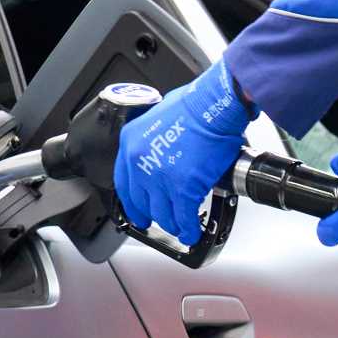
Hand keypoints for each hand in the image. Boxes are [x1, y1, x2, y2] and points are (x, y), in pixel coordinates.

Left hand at [112, 60, 251, 248]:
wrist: (214, 105)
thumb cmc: (195, 104)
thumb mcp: (159, 117)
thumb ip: (155, 139)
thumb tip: (164, 151)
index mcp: (131, 142)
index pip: (124, 182)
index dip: (132, 201)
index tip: (137, 209)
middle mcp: (139, 162)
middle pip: (142, 202)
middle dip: (152, 215)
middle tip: (160, 220)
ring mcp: (159, 178)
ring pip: (162, 214)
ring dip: (173, 224)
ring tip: (181, 227)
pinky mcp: (182, 189)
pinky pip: (184, 218)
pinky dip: (189, 229)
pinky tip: (192, 232)